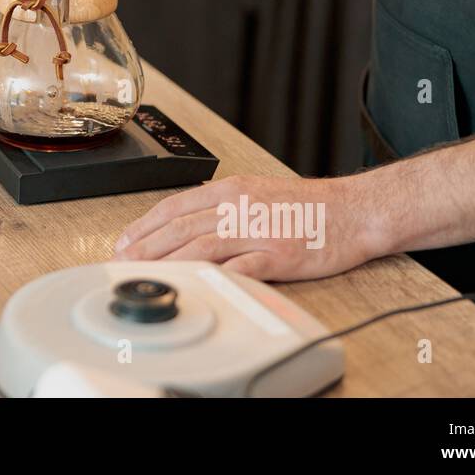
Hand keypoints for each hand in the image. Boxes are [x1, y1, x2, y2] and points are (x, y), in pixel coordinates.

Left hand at [112, 173, 387, 280]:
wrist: (351, 211)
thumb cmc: (304, 206)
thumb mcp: (254, 193)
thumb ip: (220, 206)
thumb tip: (182, 222)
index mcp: (231, 189)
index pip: (175, 206)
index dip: (144, 225)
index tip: (124, 241)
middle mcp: (240, 207)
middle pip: (181, 227)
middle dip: (146, 246)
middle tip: (123, 262)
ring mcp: (258, 231)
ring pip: (201, 245)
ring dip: (168, 261)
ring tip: (146, 275)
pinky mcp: (278, 255)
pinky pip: (239, 267)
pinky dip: (213, 276)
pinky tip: (192, 284)